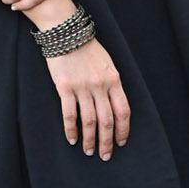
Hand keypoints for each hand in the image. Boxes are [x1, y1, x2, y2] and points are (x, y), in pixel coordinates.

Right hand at [46, 37, 130, 158]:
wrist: (66, 32)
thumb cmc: (87, 48)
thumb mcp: (107, 64)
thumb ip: (111, 84)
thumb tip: (114, 106)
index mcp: (114, 80)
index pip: (123, 111)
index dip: (123, 130)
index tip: (121, 142)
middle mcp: (100, 86)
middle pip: (107, 121)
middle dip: (107, 141)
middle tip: (105, 155)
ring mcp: (82, 87)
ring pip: (89, 121)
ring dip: (90, 140)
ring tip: (88, 151)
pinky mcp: (65, 87)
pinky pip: (69, 114)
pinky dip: (71, 129)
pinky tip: (72, 139)